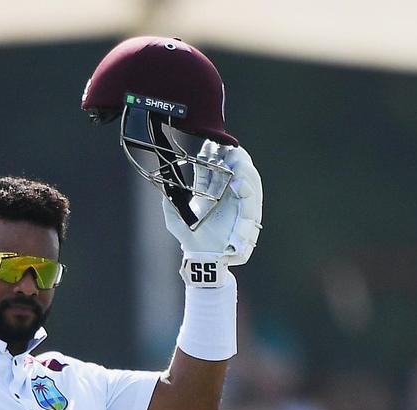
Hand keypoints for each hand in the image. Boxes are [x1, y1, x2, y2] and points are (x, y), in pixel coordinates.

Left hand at [162, 142, 262, 265]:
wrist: (203, 261)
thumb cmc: (192, 240)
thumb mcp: (175, 220)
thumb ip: (169, 204)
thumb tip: (164, 189)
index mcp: (212, 192)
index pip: (214, 168)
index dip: (212, 154)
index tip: (209, 143)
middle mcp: (228, 195)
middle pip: (234, 168)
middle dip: (231, 155)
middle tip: (226, 145)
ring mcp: (239, 204)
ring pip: (247, 180)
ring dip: (243, 167)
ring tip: (236, 157)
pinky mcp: (248, 217)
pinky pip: (251, 200)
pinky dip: (247, 189)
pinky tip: (238, 182)